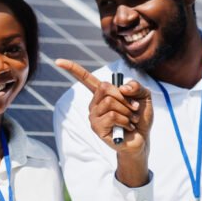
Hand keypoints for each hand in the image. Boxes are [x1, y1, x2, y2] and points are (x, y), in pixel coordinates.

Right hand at [56, 59, 152, 186]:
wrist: (142, 139)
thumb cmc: (139, 117)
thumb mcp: (143, 97)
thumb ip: (136, 86)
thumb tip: (122, 88)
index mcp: (102, 94)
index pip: (85, 78)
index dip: (72, 69)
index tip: (58, 61)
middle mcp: (94, 103)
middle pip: (105, 88)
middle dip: (124, 97)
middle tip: (133, 108)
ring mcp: (94, 116)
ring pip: (110, 102)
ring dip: (127, 110)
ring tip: (131, 119)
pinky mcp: (97, 128)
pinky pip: (112, 116)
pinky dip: (125, 120)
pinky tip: (127, 127)